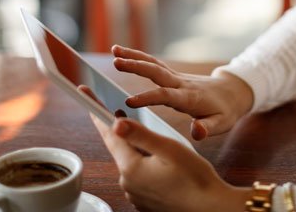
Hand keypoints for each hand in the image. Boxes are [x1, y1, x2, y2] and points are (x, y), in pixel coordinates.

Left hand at [90, 114, 249, 211]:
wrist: (210, 208)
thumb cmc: (195, 179)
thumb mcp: (169, 149)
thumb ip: (141, 135)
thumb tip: (116, 123)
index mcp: (131, 168)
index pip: (109, 135)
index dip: (97, 112)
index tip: (86, 95)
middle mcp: (128, 184)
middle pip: (120, 148)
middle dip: (122, 130)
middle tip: (120, 109)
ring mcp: (136, 195)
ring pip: (132, 162)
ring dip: (138, 149)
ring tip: (152, 138)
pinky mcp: (145, 201)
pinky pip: (140, 177)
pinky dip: (145, 164)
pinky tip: (162, 162)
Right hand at [112, 46, 253, 139]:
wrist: (233, 92)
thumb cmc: (226, 111)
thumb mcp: (222, 123)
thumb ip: (208, 128)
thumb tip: (196, 132)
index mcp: (189, 98)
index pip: (166, 96)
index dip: (148, 98)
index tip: (129, 102)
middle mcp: (180, 84)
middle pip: (156, 73)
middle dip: (136, 67)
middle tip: (115, 63)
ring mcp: (176, 77)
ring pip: (153, 64)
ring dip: (134, 56)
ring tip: (114, 50)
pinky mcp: (173, 76)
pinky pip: (154, 65)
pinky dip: (139, 57)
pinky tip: (122, 53)